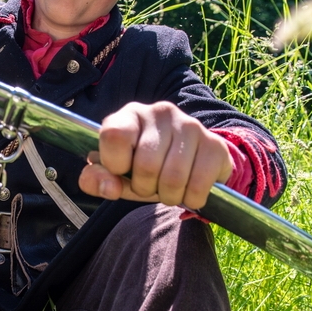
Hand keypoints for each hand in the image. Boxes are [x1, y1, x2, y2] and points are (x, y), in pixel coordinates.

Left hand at [78, 101, 233, 209]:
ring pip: (173, 178)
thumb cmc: (143, 167)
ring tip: (168, 188)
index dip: (114, 164)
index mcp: (130, 115)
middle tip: (149, 184)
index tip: (121, 170)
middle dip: (144, 187)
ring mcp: (191, 125)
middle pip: (146, 165)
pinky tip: (189, 190)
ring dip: (168, 196)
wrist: (190, 162)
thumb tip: (108, 186)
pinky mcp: (215, 144)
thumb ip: (97, 180)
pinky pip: (199, 185)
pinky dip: (191, 198)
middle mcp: (161, 112)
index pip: (114, 136)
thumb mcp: (115, 174)